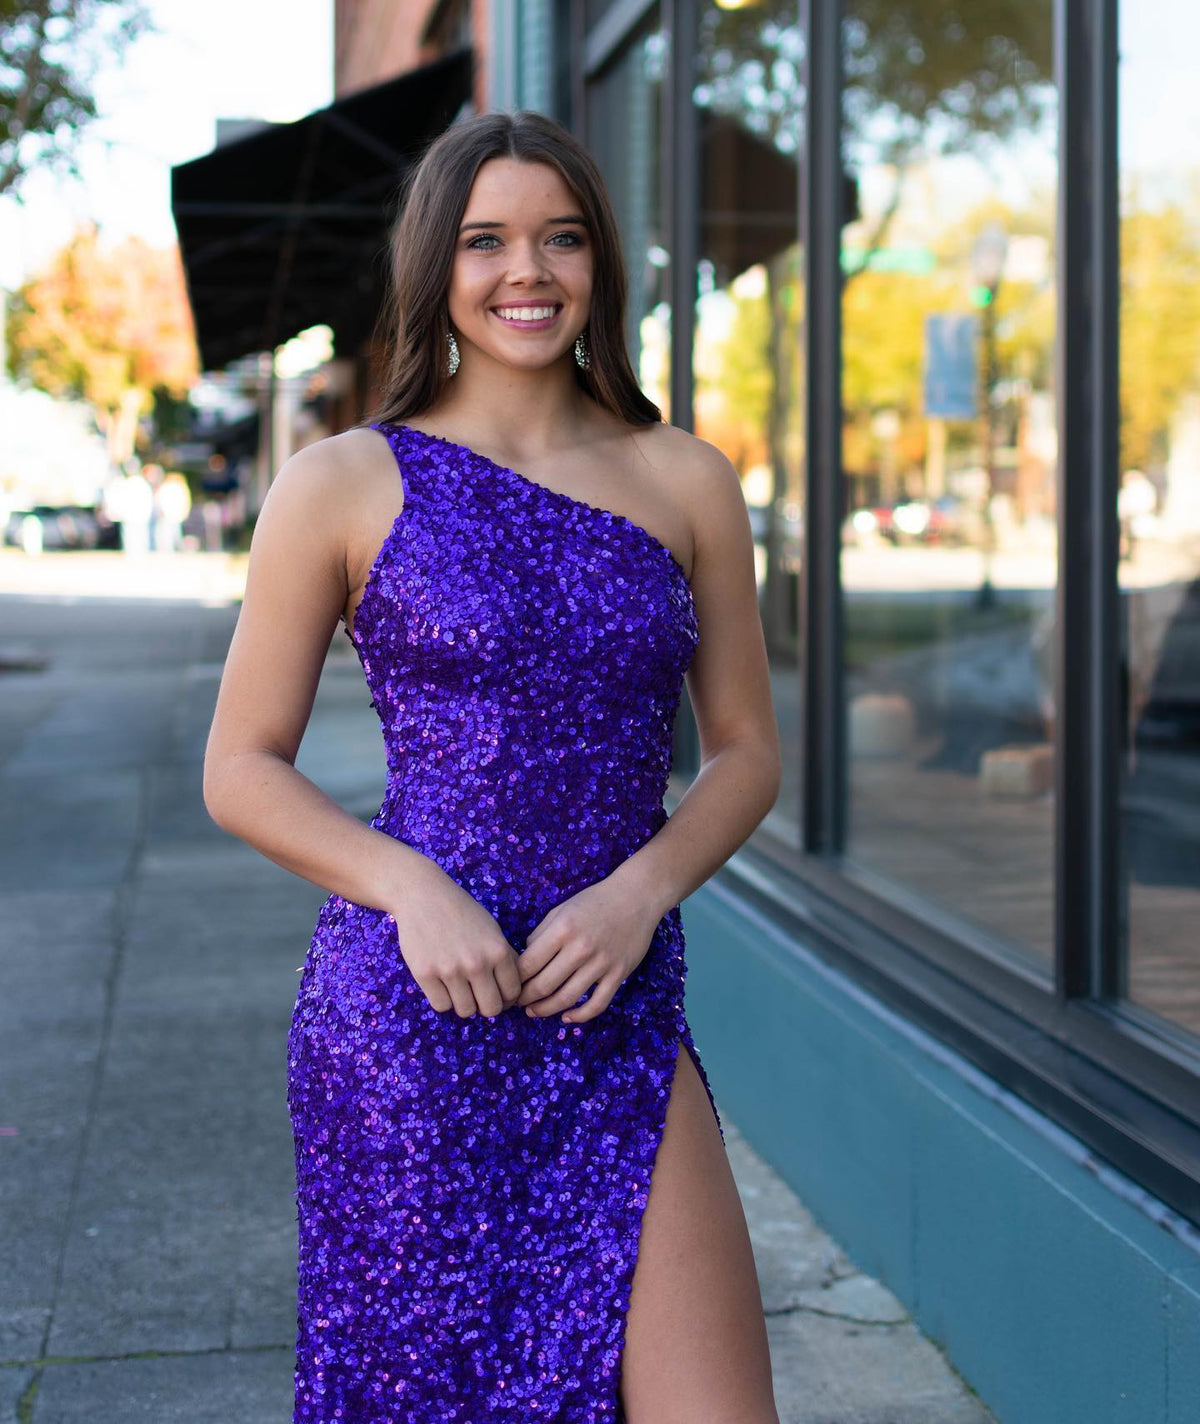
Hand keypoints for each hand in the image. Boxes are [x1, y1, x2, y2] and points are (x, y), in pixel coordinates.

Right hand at [389, 867, 523, 1018]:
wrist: (423, 895)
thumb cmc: (461, 912)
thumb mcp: (492, 929)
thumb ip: (505, 957)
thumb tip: (514, 992)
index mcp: (498, 950)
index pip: (512, 993)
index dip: (506, 997)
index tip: (496, 992)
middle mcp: (477, 963)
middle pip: (491, 1009)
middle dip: (487, 1006)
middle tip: (479, 996)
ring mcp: (450, 969)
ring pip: (466, 1011)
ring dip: (464, 1003)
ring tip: (459, 987)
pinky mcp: (425, 974)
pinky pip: (441, 1005)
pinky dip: (443, 999)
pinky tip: (442, 984)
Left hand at [516, 876, 662, 1024]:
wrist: (636, 897)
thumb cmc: (594, 902)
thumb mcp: (561, 910)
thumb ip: (541, 935)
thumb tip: (524, 961)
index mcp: (562, 929)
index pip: (528, 964)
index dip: (514, 980)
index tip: (509, 985)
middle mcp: (580, 948)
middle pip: (543, 985)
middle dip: (525, 999)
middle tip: (517, 1003)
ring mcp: (601, 963)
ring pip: (567, 998)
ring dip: (546, 1010)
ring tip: (534, 1011)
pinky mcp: (618, 974)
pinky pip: (597, 1004)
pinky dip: (580, 1016)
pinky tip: (567, 1017)